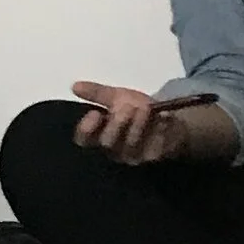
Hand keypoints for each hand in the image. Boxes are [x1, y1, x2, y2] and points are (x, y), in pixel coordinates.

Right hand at [70, 82, 192, 166]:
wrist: (168, 115)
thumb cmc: (136, 108)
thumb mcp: (116, 96)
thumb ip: (96, 93)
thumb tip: (75, 86)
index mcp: (100, 135)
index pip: (83, 140)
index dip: (86, 129)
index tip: (96, 113)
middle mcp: (113, 150)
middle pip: (107, 142)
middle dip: (117, 121)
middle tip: (128, 105)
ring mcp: (133, 156)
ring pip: (130, 144)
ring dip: (137, 122)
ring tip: (146, 107)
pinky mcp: (152, 157)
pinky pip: (151, 145)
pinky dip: (155, 129)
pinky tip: (161, 118)